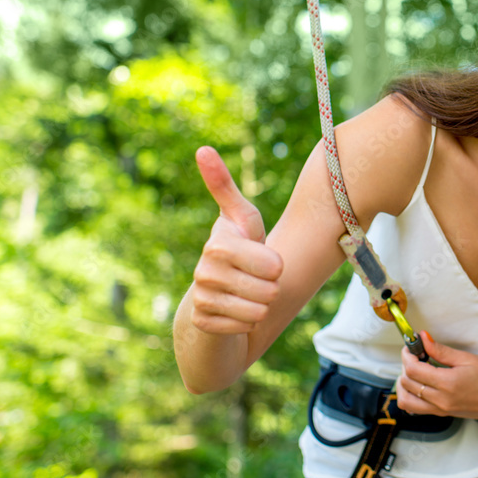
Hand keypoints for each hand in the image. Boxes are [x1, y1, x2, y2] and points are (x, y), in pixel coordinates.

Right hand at [189, 146, 283, 334]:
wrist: (216, 293)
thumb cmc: (240, 249)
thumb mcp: (242, 219)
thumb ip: (225, 186)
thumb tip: (202, 148)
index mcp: (219, 242)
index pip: (272, 264)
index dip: (276, 267)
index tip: (267, 262)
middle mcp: (204, 269)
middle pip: (268, 291)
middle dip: (271, 289)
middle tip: (257, 280)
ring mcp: (200, 297)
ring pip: (257, 312)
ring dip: (260, 308)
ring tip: (248, 295)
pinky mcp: (201, 322)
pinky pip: (244, 329)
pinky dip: (247, 325)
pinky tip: (236, 314)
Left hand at [396, 333, 477, 422]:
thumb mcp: (468, 359)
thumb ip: (442, 350)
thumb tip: (424, 339)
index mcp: (447, 384)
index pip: (413, 370)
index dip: (408, 355)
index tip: (411, 346)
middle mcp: (441, 400)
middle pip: (407, 383)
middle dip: (405, 366)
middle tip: (415, 354)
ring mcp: (441, 410)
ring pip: (407, 400)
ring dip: (404, 384)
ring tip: (415, 370)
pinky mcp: (443, 414)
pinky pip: (416, 408)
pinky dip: (411, 396)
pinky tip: (420, 384)